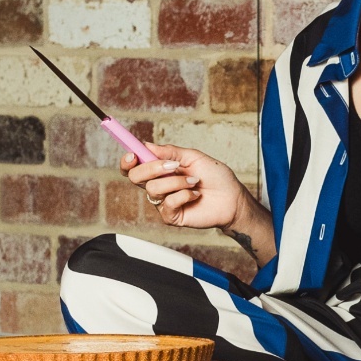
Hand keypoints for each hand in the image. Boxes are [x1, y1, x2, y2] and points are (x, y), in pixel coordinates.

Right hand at [123, 143, 246, 229]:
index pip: (134, 166)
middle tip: (174, 166)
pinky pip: (167, 203)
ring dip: (177, 182)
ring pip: (153, 189)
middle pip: (136, 177)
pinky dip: (184, 195)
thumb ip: (170, 152)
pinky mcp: (171, 215)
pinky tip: (196, 195)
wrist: (232, 197)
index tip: (133, 155)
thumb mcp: (193, 157)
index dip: (128, 161)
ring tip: (195, 181)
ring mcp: (163, 201)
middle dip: (153, 168)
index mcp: (160, 170)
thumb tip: (147, 145)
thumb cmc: (215, 176)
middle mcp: (158, 185)